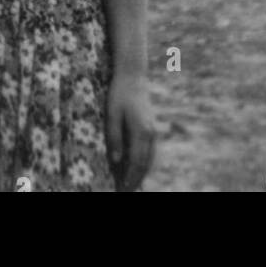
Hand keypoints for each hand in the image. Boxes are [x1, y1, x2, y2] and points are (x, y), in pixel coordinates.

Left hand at [105, 74, 154, 191]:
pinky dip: (145, 163)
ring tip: (132, 184)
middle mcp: (150, 134)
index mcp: (141, 131)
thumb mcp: (112, 114)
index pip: (136, 162)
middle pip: (145, 164)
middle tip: (126, 190)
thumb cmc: (119, 94)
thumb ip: (114, 137)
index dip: (130, 177)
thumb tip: (116, 161)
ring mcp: (153, 131)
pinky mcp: (152, 128)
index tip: (122, 188)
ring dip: (142, 173)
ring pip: (150, 159)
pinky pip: (151, 151)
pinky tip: (138, 167)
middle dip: (136, 179)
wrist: (133, 76)